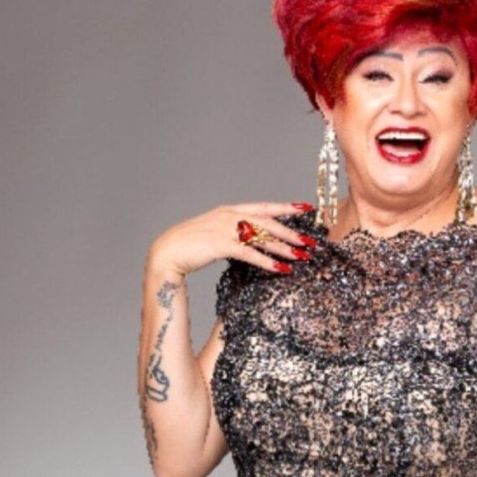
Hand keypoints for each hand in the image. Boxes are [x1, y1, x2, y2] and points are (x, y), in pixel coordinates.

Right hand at [146, 201, 315, 277]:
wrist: (166, 252)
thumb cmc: (190, 245)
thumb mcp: (214, 232)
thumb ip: (233, 232)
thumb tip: (253, 240)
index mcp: (229, 210)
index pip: (264, 207)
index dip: (285, 207)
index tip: (306, 208)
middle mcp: (229, 216)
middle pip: (268, 222)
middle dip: (291, 232)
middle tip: (310, 241)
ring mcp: (225, 229)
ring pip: (262, 237)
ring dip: (284, 247)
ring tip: (302, 256)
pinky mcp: (221, 244)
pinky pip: (250, 253)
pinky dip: (267, 261)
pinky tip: (280, 269)